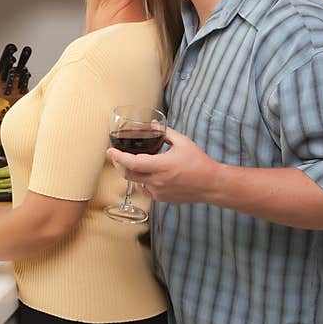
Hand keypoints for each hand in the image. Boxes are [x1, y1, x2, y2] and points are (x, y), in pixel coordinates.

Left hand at [107, 127, 223, 203]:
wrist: (211, 184)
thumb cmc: (199, 163)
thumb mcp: (183, 142)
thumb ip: (165, 133)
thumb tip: (153, 125)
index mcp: (162, 166)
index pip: (132, 163)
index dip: (118, 157)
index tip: (110, 150)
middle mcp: (158, 181)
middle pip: (128, 175)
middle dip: (118, 164)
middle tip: (116, 155)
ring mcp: (158, 192)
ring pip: (134, 183)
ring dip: (129, 173)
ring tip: (129, 162)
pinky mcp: (161, 198)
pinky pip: (144, 190)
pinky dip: (140, 181)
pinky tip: (143, 174)